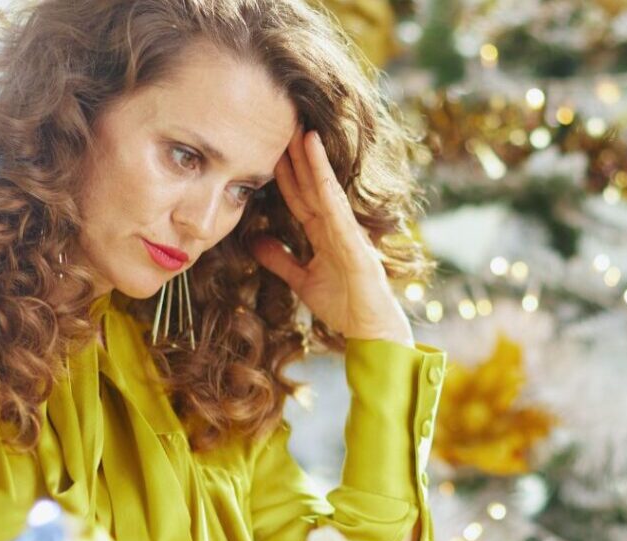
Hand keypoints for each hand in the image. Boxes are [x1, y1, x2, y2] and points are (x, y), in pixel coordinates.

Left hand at [250, 126, 414, 347]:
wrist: (371, 332)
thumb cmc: (344, 307)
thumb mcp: (301, 280)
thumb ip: (280, 260)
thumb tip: (255, 241)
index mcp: (324, 234)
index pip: (300, 197)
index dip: (285, 173)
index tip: (269, 147)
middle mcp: (336, 227)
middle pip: (311, 184)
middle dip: (295, 155)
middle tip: (281, 122)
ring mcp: (347, 231)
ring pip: (324, 187)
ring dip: (311, 157)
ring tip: (298, 129)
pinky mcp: (355, 242)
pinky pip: (335, 206)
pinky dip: (325, 181)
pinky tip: (315, 158)